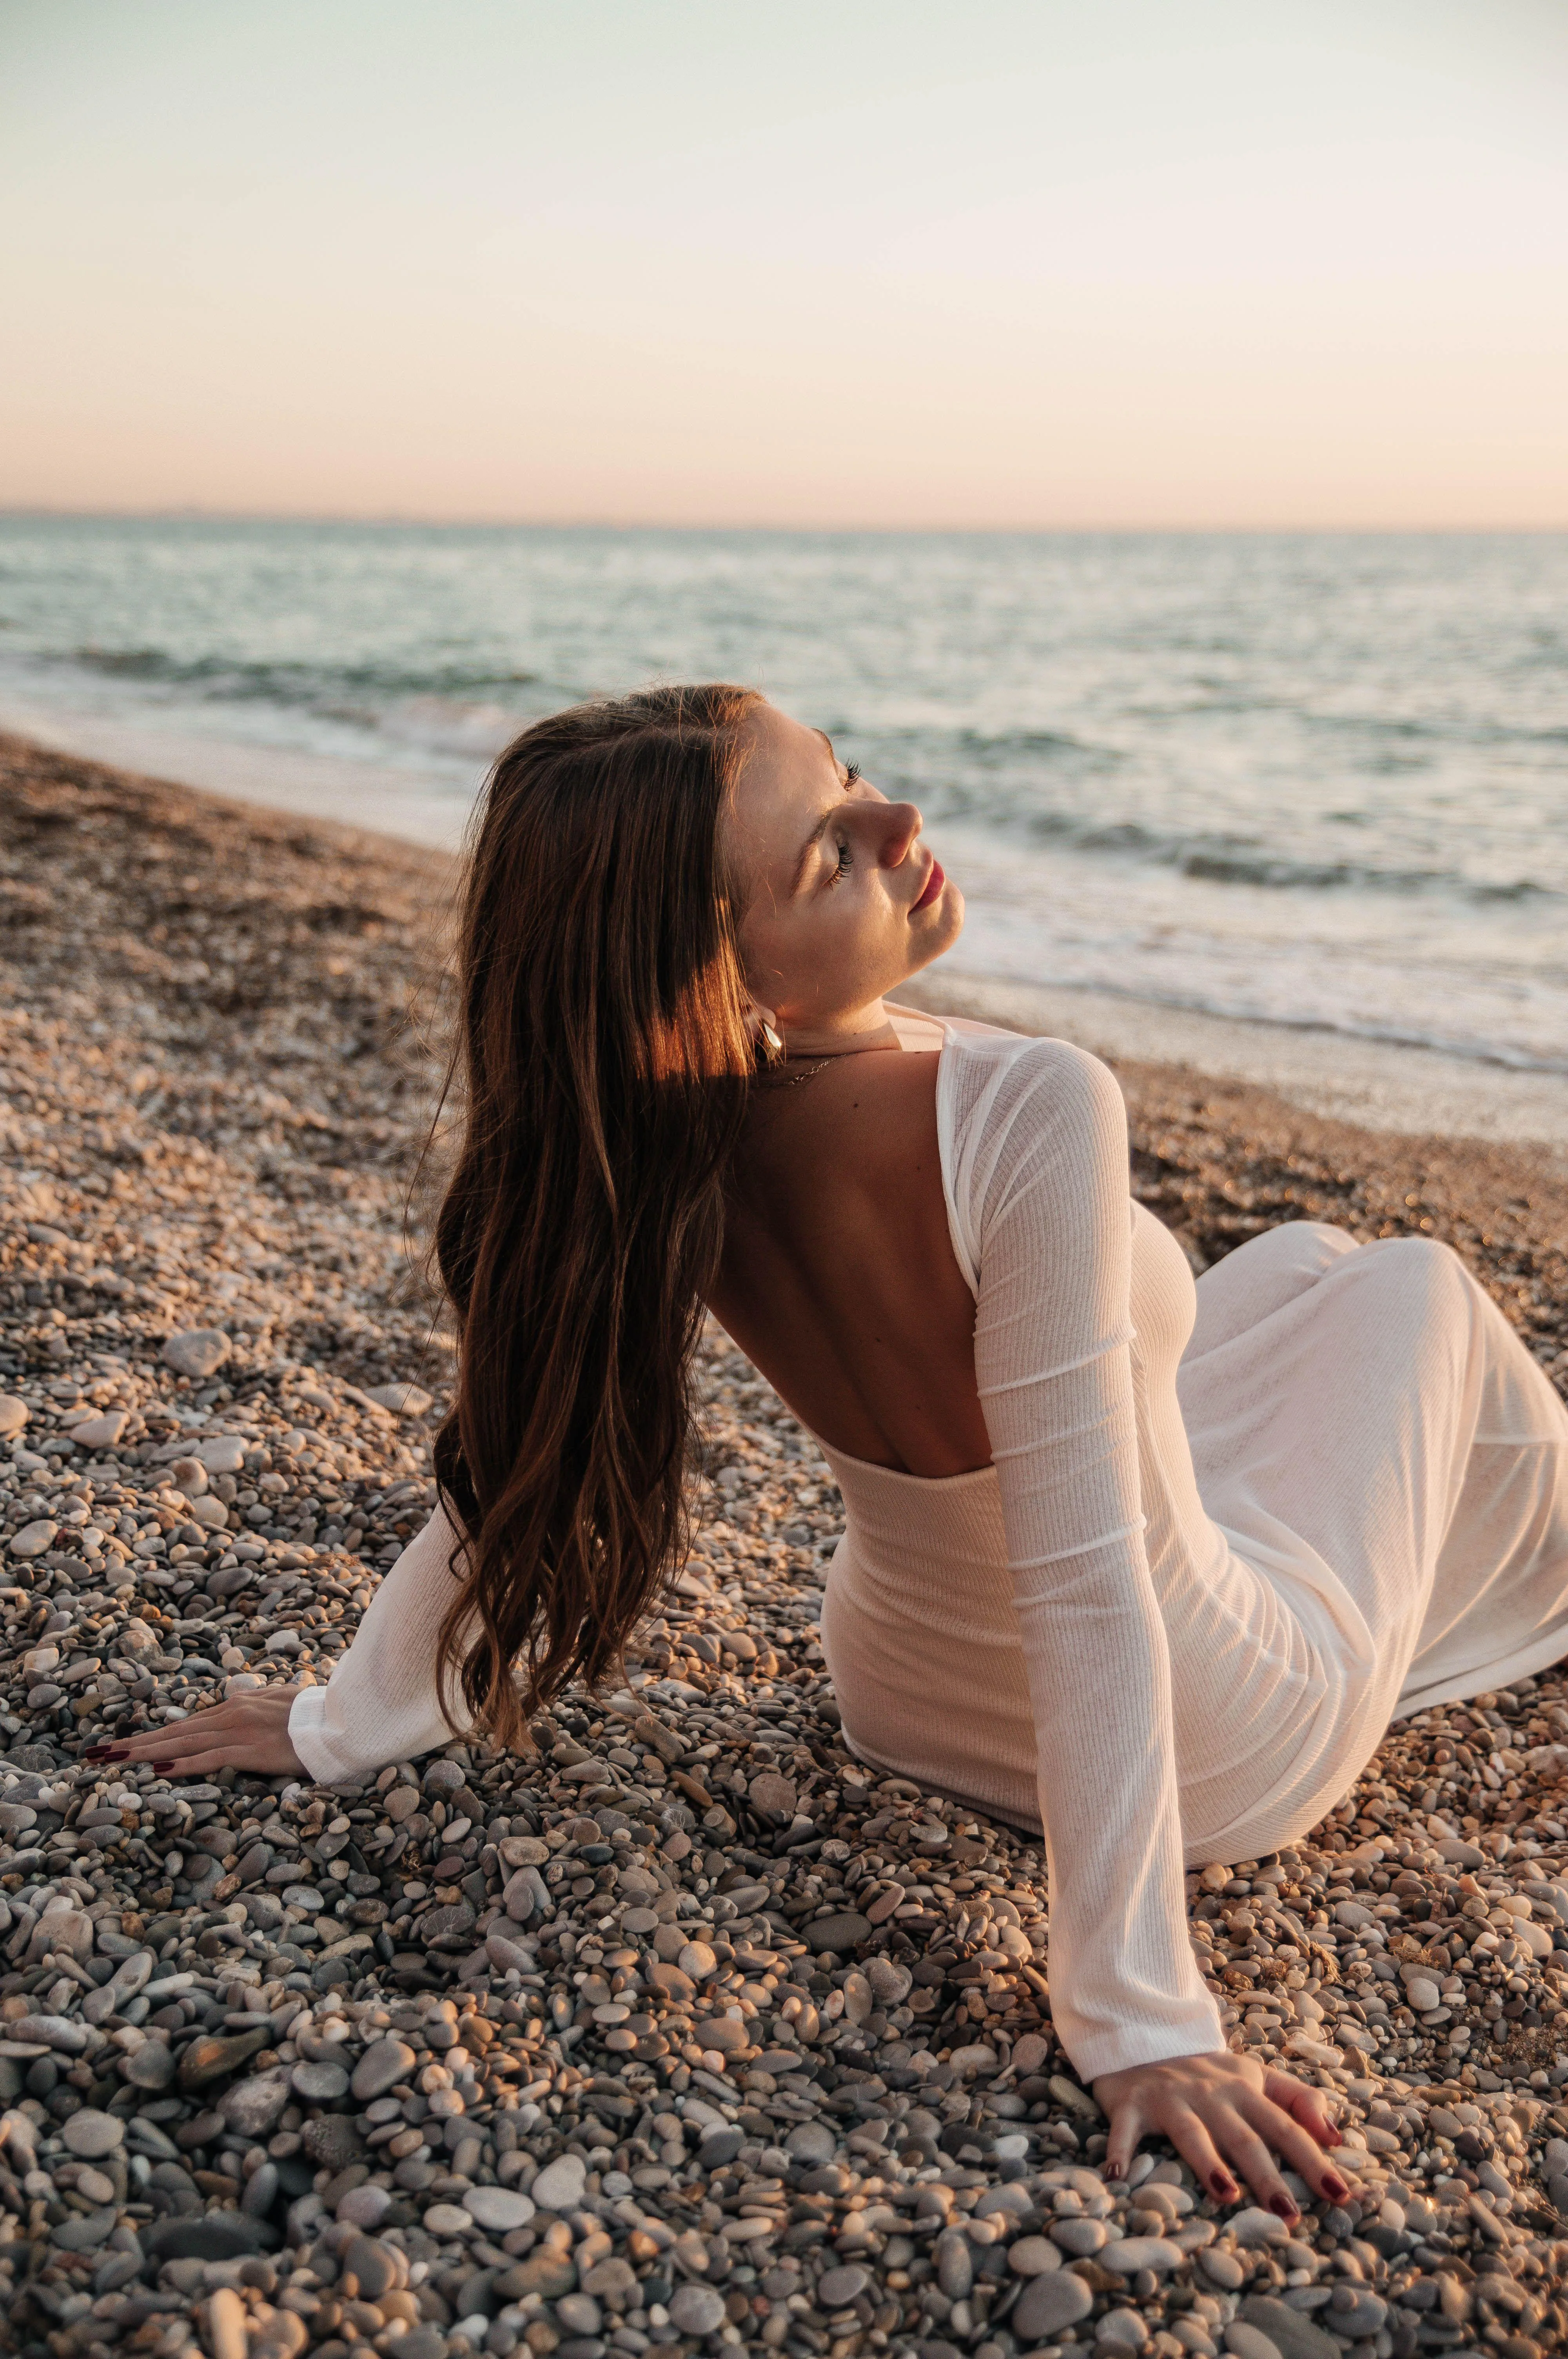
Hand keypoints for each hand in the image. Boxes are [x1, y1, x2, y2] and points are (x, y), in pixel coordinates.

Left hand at [85, 1686, 305, 1779]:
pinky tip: (158, 1770)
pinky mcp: (253, 1750)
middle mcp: (232, 1714)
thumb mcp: (277, 1704)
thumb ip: (253, 1705)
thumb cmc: (316, 1716)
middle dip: (132, 1743)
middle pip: (173, 1731)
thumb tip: (236, 1703)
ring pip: (183, 1742)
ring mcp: (240, 1731)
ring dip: (145, 1752)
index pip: (184, 1723)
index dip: (149, 1734)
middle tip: (95, 1753)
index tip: (119, 1744)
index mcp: (236, 1705)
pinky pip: (210, 1758)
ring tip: (113, 1760)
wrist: (345, 1719)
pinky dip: (182, 1764)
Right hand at [1092, 2050, 1346, 2221]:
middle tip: (1289, 2213)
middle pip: (1243, 2137)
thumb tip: (1336, 2136)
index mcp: (1244, 2089)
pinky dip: (1119, 2152)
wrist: (1142, 2033)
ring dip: (1208, 2163)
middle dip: (1267, 2175)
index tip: (1339, 2193)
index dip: (1313, 2159)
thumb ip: (1298, 2101)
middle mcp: (1210, 2095)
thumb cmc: (1207, 2073)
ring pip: (1192, 2133)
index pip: (1285, 2126)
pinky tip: (1116, 2178)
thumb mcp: (1255, 2076)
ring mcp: (1169, 2099)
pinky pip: (1125, 2131)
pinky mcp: (1131, 2104)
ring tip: (1226, 2194)